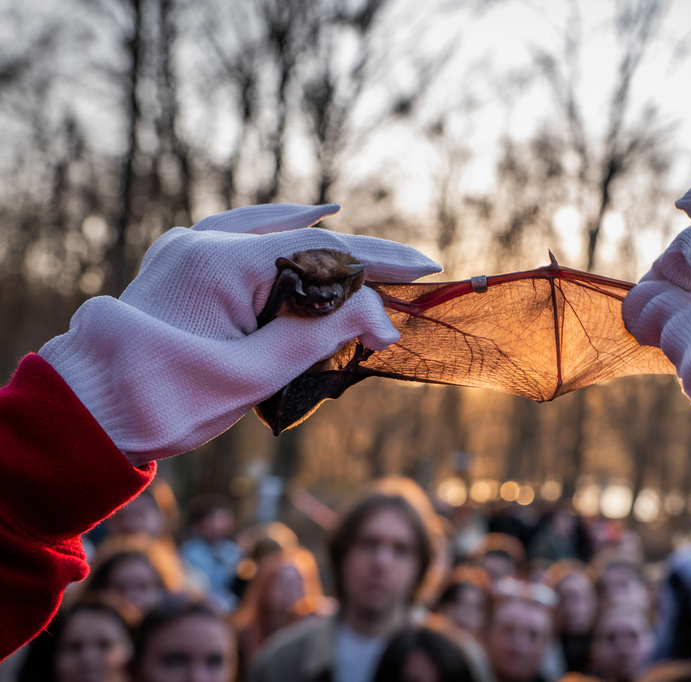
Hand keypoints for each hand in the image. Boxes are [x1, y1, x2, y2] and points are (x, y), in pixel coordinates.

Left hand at [39, 204, 440, 464]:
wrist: (84, 415)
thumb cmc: (161, 403)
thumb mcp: (252, 376)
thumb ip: (320, 339)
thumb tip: (381, 318)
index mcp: (220, 263)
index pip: (321, 254)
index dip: (379, 263)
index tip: (426, 269)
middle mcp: (204, 242)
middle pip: (304, 240)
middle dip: (359, 260)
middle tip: (409, 275)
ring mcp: (189, 248)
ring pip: (275, 230)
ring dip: (326, 246)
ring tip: (373, 258)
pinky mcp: (182, 262)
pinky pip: (245, 235)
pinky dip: (284, 234)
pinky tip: (309, 223)